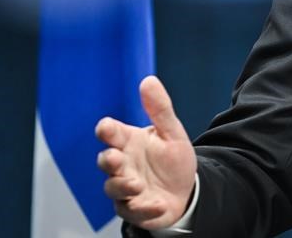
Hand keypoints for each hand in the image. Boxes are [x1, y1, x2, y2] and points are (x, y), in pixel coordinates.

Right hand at [96, 75, 197, 229]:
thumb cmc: (172, 160)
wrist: (186, 191)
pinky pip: (133, 211)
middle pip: (105, 161)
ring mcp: (126, 188)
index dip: (106, 130)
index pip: (110, 133)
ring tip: (137, 184)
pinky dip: (144, 208)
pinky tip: (158, 204)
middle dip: (108, 160)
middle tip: (115, 158)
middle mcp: (123, 164)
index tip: (106, 128)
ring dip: (122, 186)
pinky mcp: (135, 209)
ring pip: (113, 188)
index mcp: (128, 141)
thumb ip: (160, 109)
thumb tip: (148, 80)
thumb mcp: (172, 132)